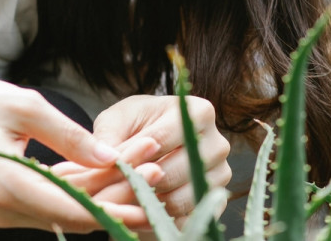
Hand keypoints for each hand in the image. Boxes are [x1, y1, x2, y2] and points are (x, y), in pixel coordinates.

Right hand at [0, 79, 162, 232]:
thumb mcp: (20, 105)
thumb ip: (68, 134)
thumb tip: (111, 155)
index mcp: (12, 187)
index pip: (79, 210)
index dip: (120, 206)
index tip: (154, 193)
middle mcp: (10, 208)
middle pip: (79, 212)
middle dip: (121, 191)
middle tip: (158, 166)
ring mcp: (6, 207)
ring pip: (68, 206)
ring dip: (104, 187)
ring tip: (144, 162)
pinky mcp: (6, 199)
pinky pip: (51, 197)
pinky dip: (80, 185)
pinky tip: (109, 168)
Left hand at [90, 95, 231, 224]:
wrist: (153, 142)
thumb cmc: (135, 126)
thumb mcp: (116, 120)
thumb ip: (109, 136)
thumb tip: (109, 158)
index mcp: (199, 111)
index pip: (160, 138)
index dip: (130, 155)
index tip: (109, 165)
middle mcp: (218, 143)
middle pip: (173, 171)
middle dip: (139, 182)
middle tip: (112, 189)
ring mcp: (221, 174)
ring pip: (181, 199)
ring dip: (148, 202)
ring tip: (123, 198)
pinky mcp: (217, 201)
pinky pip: (187, 218)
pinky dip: (161, 218)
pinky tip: (140, 210)